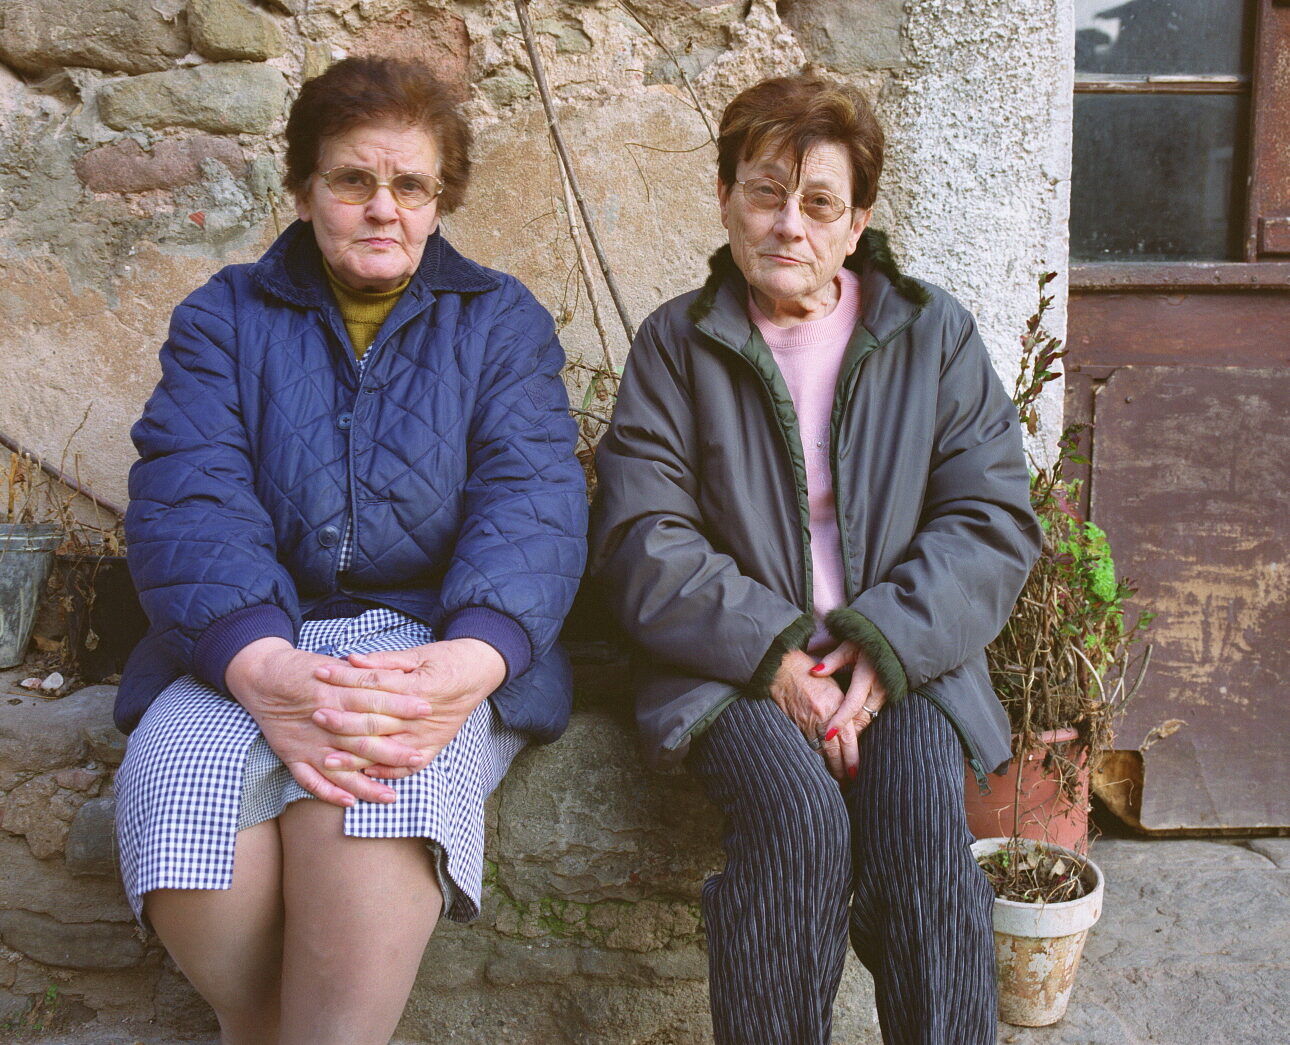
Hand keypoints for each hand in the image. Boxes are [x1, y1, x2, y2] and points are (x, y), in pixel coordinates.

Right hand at [225, 637, 432, 807]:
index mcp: (336, 693)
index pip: (376, 701)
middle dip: (393, 750)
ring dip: (366, 784)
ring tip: (392, 796)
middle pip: (364, 738)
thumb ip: (363, 674)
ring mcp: (307, 742)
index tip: (426, 709)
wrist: (261, 676)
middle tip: (418, 757)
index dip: (402, 705)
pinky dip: (328, 792)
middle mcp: (324, 721)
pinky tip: (349, 802)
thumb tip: (398, 674)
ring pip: (341, 768)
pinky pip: (309, 780)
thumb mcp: (335, 665)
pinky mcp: (292, 755)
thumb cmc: (303, 669)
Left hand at [310, 638, 507, 777]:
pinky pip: (408, 766)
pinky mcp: (435, 746)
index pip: (373, 685)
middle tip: (316, 716)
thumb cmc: (447, 659)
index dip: (344, 679)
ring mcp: (428, 735)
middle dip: (342, 720)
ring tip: (327, 759)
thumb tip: (352, 660)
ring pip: (386, 751)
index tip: (320, 674)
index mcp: (417, 687)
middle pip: (375, 721)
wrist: (480, 671)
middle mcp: (421, 716)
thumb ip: (384, 660)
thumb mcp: (418, 653)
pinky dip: (386, 771)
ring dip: (356, 757)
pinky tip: (363, 772)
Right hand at [768, 649, 849, 781]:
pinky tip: (818, 765)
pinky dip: (813, 756)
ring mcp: (808, 721)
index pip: (848, 739)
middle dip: (841, 768)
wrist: (783, 668)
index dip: (852, 758)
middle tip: (847, 781)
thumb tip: (851, 727)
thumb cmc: (811, 673)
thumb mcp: (833, 685)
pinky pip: (806, 745)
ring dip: (827, 766)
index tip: (855, 772)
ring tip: (835, 779)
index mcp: (837, 704)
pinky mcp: (795, 723)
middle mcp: (824, 715)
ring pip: (820, 751)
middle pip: (835, 751)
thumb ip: (843, 707)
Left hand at [809, 641, 887, 781]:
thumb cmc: (868, 641)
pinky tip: (855, 739)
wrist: (894, 640)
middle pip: (862, 718)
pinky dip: (863, 726)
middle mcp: (879, 688)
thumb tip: (814, 672)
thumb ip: (832, 661)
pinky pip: (875, 715)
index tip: (827, 735)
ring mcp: (886, 694)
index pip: (851, 704)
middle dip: (850, 739)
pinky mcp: (889, 697)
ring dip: (857, 736)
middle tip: (838, 759)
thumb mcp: (849, 646)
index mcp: (867, 676)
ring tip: (846, 758)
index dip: (839, 720)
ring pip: (869, 719)